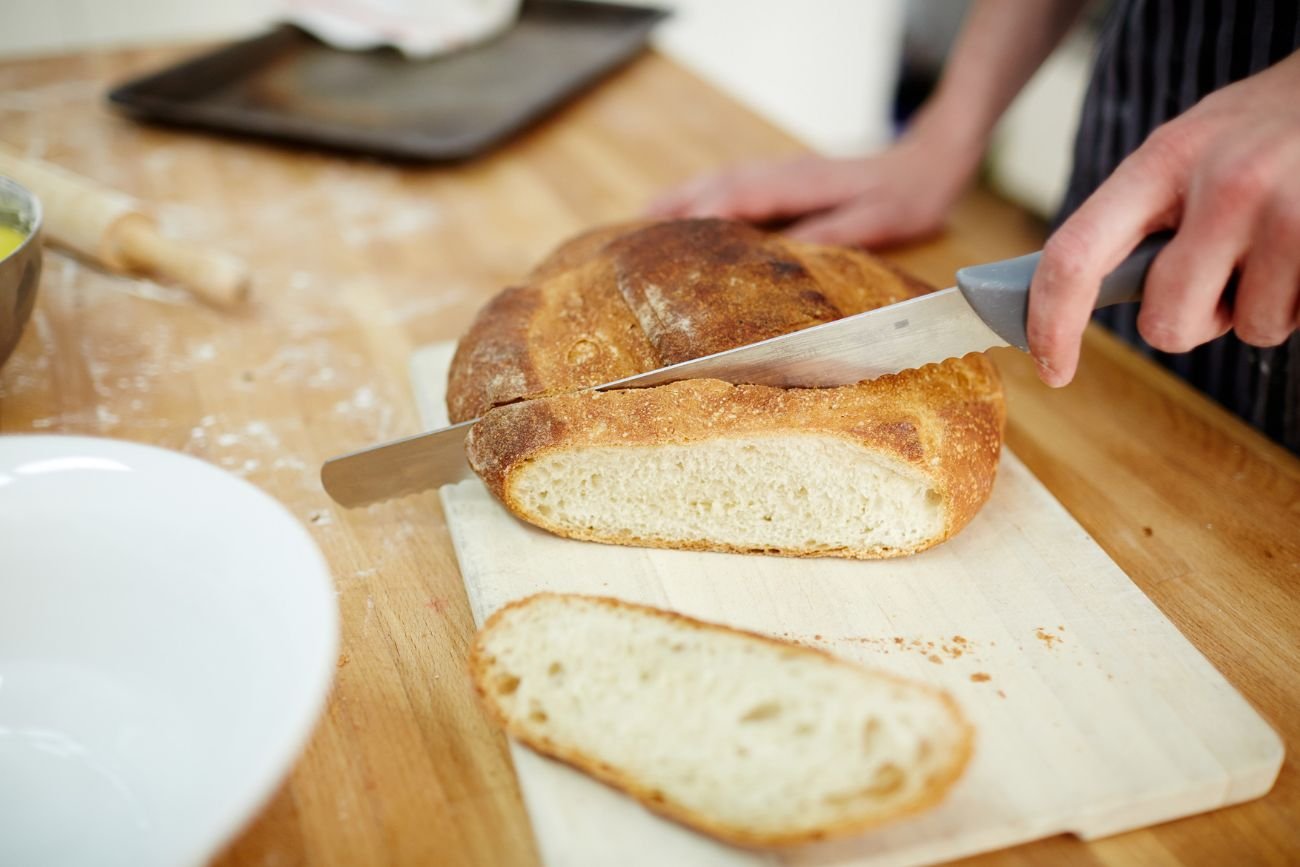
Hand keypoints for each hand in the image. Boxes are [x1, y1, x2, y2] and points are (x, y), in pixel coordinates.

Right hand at [645, 136, 979, 247]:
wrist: (929, 162)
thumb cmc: (905, 197)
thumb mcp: (875, 221)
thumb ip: (829, 235)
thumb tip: (784, 256)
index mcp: (797, 184)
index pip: (735, 199)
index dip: (698, 219)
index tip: (664, 245)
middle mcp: (781, 174)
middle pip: (713, 186)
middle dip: (671, 208)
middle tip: (629, 234)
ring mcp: (780, 174)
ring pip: (718, 183)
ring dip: (680, 200)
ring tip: (641, 224)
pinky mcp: (785, 182)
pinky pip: (732, 187)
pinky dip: (701, 199)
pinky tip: (689, 215)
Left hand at [1028, 52, 1299, 386]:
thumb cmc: (1263, 129)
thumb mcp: (1187, 147)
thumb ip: (1137, 215)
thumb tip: (1065, 295)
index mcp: (1164, 160)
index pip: (1076, 256)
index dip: (1051, 323)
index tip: (1051, 369)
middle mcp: (1223, 185)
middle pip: (1166, 321)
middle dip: (1192, 321)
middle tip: (1225, 277)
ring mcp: (1288, 214)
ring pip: (1251, 329)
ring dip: (1265, 306)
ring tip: (1284, 243)